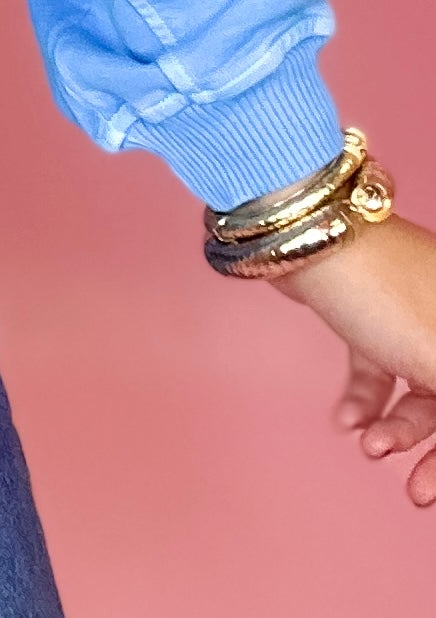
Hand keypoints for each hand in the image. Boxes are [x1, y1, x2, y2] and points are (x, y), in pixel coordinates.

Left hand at [276, 213, 435, 507]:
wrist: (305, 236)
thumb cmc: (384, 291)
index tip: (434, 485)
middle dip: (434, 451)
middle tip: (416, 492)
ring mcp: (411, 315)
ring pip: (417, 390)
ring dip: (395, 428)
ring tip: (367, 446)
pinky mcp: (369, 316)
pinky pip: (378, 370)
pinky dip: (365, 399)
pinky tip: (346, 421)